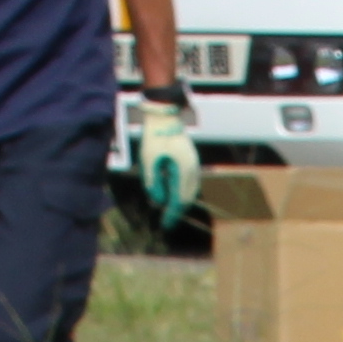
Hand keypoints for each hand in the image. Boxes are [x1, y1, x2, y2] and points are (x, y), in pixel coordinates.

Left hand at [132, 89, 199, 220]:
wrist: (164, 116)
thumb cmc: (154, 136)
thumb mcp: (148, 160)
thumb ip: (152, 182)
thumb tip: (157, 201)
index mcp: (182, 171)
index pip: (179, 200)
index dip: (172, 214)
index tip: (165, 225)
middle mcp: (192, 169)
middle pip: (188, 198)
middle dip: (177, 210)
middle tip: (167, 221)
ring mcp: (194, 164)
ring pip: (191, 191)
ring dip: (181, 201)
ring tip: (170, 209)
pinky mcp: (191, 160)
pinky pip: (191, 182)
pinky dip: (183, 191)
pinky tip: (175, 193)